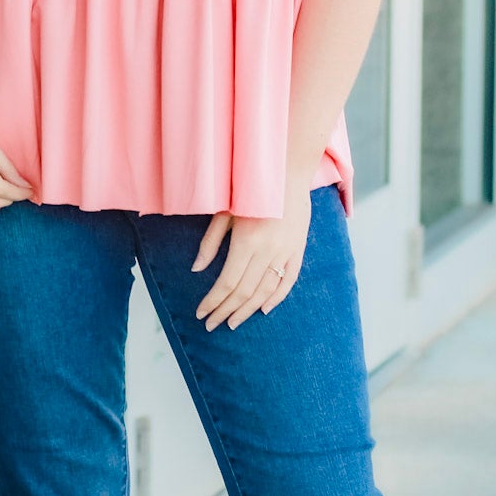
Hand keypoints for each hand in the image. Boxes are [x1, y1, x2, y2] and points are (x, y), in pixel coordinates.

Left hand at [191, 175, 313, 329]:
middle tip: (211, 325)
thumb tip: (197, 269)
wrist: (289, 170)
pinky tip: (263, 309)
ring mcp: (286, 251)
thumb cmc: (249, 188)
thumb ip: (210, 242)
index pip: (227, 282)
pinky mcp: (298, 249)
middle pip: (244, 291)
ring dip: (247, 309)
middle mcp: (268, 251)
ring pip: (265, 291)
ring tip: (233, 322)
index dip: (213, 301)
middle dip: (225, 311)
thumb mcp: (224, 211)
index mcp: (247, 241)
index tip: (201, 313)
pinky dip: (276, 298)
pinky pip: (288, 281)